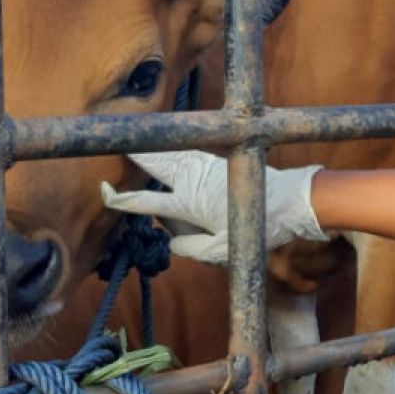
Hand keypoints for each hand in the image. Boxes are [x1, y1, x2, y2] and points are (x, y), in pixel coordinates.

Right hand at [100, 150, 328, 264]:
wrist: (288, 201)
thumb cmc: (255, 228)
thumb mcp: (221, 251)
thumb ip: (192, 248)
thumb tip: (173, 242)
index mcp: (189, 204)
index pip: (148, 203)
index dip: (124, 200)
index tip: (106, 194)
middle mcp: (193, 181)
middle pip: (155, 165)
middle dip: (135, 155)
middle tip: (113, 145)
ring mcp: (205, 167)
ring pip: (170, 155)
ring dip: (152, 149)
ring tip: (133, 142)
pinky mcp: (216, 162)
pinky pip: (186, 153)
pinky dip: (172, 149)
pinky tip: (167, 147)